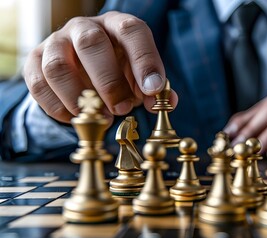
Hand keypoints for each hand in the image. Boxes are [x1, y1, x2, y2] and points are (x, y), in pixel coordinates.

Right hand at [23, 11, 177, 123]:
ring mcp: (56, 42)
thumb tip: (168, 103)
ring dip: (80, 98)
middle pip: (90, 44)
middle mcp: (84, 28)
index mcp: (116, 26)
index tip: (153, 89)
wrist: (81, 64)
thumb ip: (153, 88)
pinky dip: (58, 108)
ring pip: (58, 66)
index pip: (131, 31)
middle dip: (109, 82)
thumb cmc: (118, 68)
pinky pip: (39, 84)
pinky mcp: (35, 62)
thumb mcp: (138, 75)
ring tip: (100, 118)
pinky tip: (76, 118)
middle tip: (123, 108)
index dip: (144, 60)